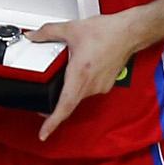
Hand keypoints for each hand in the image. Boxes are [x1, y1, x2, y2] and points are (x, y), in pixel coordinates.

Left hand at [28, 8, 143, 144]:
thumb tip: (33, 36)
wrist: (130, 33)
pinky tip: (79, 72)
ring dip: (69, 91)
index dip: (52, 122)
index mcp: (80, 74)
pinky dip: (80, 85)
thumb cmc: (108, 32)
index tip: (43, 134)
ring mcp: (100, 87)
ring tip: (63, 77)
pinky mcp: (105, 86)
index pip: (64, 106)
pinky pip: (88, 91)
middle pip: (68, 103)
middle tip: (42, 108)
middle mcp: (91, 85)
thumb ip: (48, 32)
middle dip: (55, 108)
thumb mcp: (71, 29)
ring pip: (78, 96)